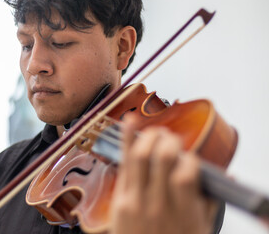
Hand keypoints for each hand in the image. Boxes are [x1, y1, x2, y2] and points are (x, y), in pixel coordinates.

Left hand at [109, 114, 217, 233]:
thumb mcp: (200, 231)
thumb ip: (210, 203)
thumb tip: (224, 177)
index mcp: (183, 214)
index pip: (186, 173)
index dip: (190, 158)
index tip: (190, 159)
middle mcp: (159, 205)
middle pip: (163, 157)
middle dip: (169, 141)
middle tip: (172, 140)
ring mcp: (136, 202)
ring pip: (140, 156)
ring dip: (150, 137)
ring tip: (156, 133)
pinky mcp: (120, 200)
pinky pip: (123, 165)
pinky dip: (125, 140)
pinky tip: (129, 122)